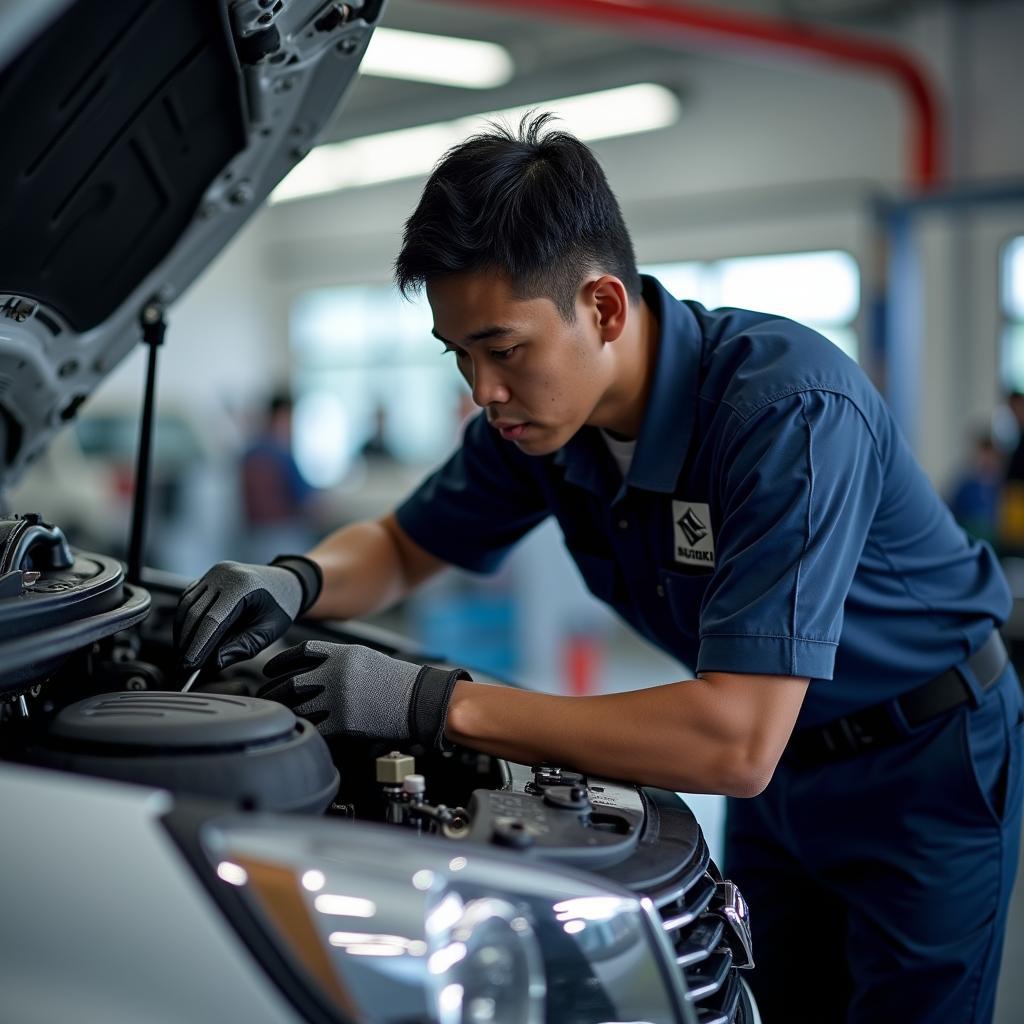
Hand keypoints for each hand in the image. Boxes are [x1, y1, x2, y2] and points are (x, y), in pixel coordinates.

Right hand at [174, 557, 319, 669]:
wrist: (287, 583)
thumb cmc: (280, 607)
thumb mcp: (268, 632)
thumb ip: (242, 648)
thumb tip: (213, 663)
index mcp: (243, 585)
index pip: (213, 620)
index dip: (198, 645)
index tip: (189, 666)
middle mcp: (225, 574)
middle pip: (196, 612)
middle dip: (187, 641)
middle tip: (184, 666)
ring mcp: (214, 573)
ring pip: (187, 605)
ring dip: (182, 631)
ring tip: (183, 654)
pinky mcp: (208, 576)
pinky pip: (189, 598)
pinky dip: (185, 618)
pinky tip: (186, 636)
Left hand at [258, 640, 467, 748]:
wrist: (419, 700)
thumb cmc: (398, 681)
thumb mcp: (367, 658)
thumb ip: (339, 660)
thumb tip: (315, 668)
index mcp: (342, 653)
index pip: (300, 653)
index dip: (280, 662)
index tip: (270, 670)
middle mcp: (335, 673)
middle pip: (291, 682)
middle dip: (273, 690)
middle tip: (265, 696)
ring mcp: (336, 699)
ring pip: (297, 706)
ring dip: (284, 712)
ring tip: (278, 715)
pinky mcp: (342, 723)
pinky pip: (313, 728)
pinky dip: (304, 730)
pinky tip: (298, 730)